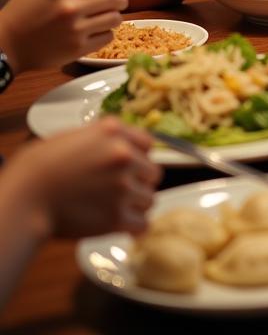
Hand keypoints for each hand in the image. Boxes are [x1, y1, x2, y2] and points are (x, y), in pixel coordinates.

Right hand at [0, 0, 126, 72]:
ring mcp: (75, 30)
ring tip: (106, 17)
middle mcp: (70, 7)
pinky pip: (107, 37)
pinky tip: (96, 31)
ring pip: (115, 19)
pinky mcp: (77, 49)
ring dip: (114, 17)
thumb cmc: (21, 11)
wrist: (5, 44)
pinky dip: (105, 33)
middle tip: (115, 2)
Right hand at [4, 118, 159, 237]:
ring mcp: (123, 186)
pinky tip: (121, 224)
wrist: (23, 197)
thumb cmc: (38, 168)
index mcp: (113, 131)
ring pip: (149, 199)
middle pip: (152, 173)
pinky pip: (142, 224)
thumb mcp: (73, 137)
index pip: (148, 144)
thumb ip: (103, 139)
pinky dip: (133, 226)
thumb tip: (120, 146)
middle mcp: (124, 155)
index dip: (138, 158)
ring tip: (115, 208)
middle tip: (118, 191)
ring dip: (135, 205)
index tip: (128, 167)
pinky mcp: (116, 216)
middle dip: (138, 182)